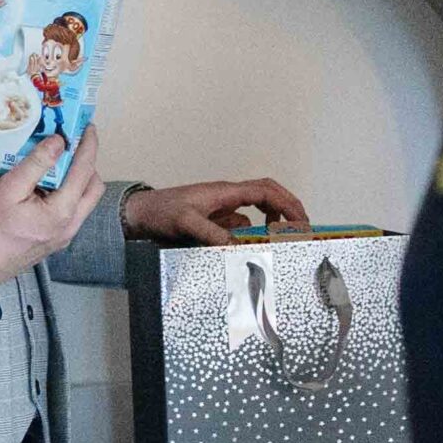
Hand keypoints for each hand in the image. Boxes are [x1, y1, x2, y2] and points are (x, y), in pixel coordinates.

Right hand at [0, 128, 104, 291]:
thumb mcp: (10, 188)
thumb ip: (37, 163)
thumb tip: (58, 142)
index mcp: (61, 212)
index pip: (84, 171)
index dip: (88, 145)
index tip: (88, 128)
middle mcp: (70, 226)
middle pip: (93, 188)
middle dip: (88, 163)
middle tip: (75, 144)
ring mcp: (65, 236)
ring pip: (85, 201)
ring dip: (78, 179)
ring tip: (57, 163)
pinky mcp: (56, 240)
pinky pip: (72, 211)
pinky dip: (67, 193)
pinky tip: (45, 186)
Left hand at [121, 176, 307, 245]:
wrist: (140, 214)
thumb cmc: (160, 211)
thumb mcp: (186, 222)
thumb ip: (211, 233)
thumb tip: (237, 246)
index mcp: (226, 192)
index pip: (266, 192)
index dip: (287, 204)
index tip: (301, 222)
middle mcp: (227, 197)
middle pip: (268, 195)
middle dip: (288, 209)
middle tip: (302, 230)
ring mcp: (222, 209)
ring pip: (256, 213)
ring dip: (270, 225)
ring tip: (280, 244)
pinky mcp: (215, 221)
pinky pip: (240, 227)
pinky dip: (251, 237)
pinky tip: (250, 251)